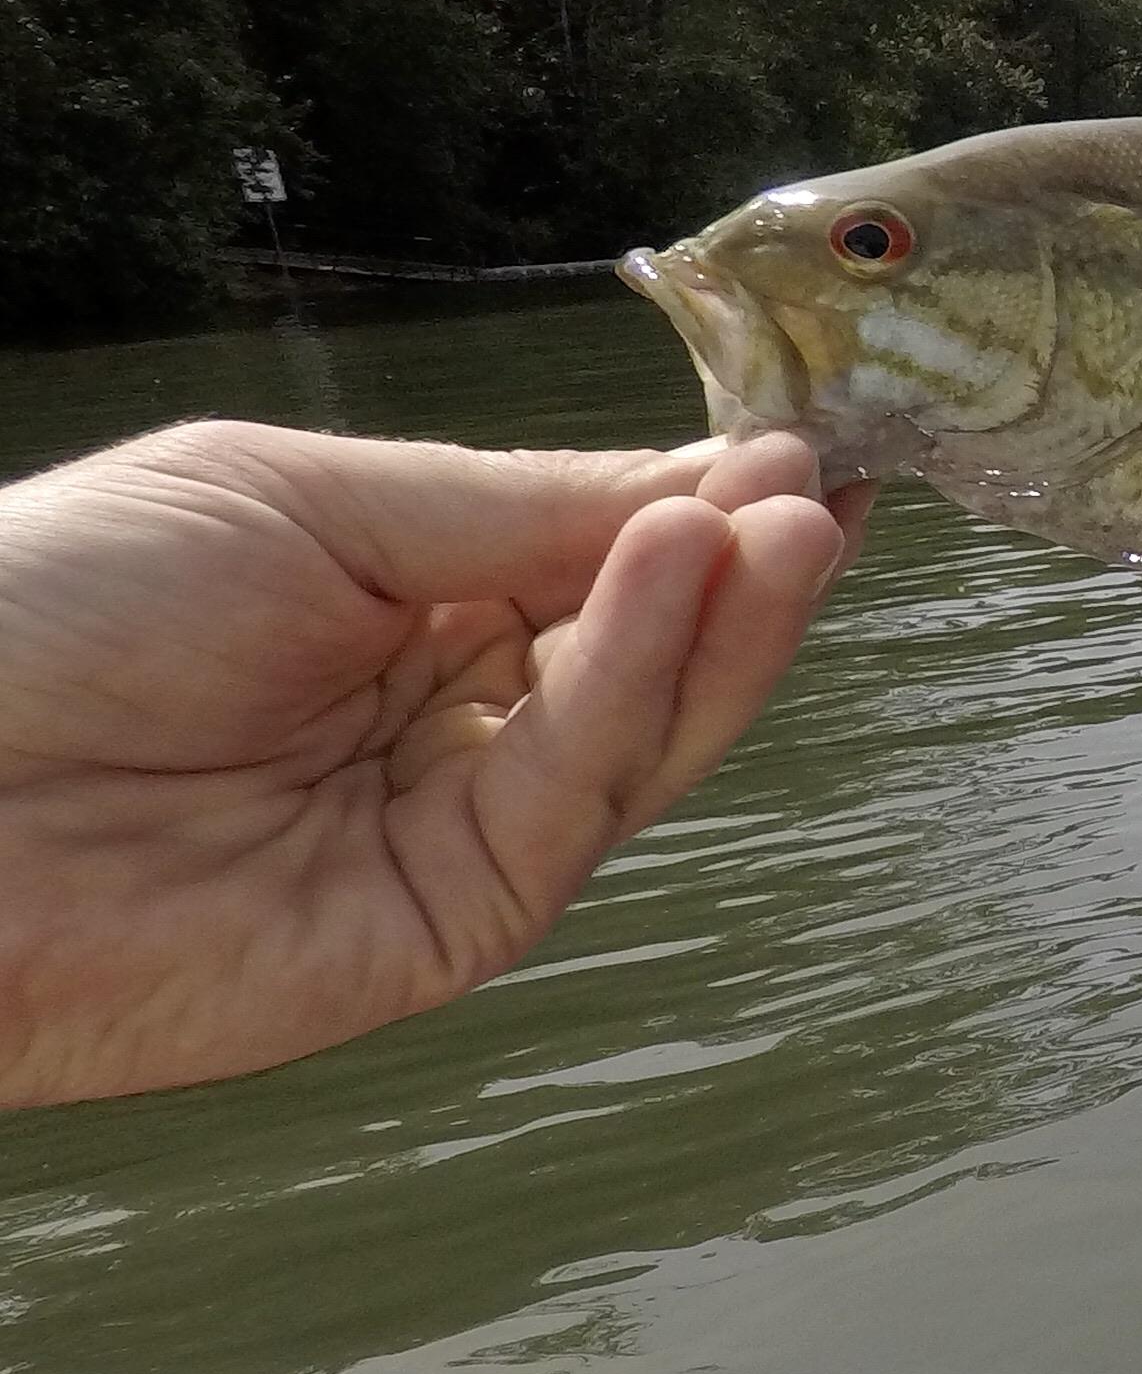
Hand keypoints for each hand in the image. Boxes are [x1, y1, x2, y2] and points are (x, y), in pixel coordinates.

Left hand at [0, 421, 867, 1106]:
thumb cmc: (52, 608)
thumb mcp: (299, 505)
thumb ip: (506, 512)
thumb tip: (704, 499)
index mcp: (401, 609)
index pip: (593, 559)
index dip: (701, 509)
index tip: (804, 445)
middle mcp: (445, 725)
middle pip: (644, 653)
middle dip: (742, 568)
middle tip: (832, 486)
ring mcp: (449, 833)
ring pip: (639, 736)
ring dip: (726, 624)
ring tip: (794, 523)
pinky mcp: (444, 928)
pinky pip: (571, 803)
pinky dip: (635, 686)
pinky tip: (673, 573)